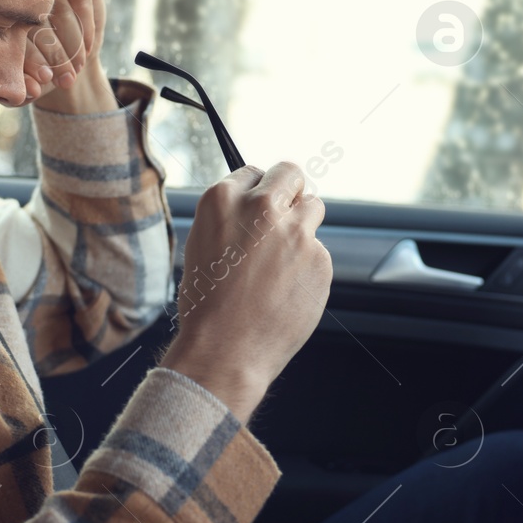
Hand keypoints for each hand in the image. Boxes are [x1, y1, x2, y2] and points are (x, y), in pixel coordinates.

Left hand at [28, 0, 115, 113]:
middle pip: (37, 18)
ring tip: (76, 69)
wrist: (66, 59)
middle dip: (55, 55)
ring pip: (61, 10)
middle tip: (65, 80)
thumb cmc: (39, 71)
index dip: (31, 59)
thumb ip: (27, 87)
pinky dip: (87, 28)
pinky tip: (88, 49)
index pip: (12, 32)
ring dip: (73, 45)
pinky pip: (82, 0)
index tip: (44, 81)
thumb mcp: (28, 84)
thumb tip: (32, 89)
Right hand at [160, 163, 331, 419]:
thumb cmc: (206, 306)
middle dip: (291, 190)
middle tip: (286, 215)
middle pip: (291, 174)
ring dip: (303, 226)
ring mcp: (295, 232)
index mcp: (222, 199)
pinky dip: (308, 268)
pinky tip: (287, 293)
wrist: (225, 350)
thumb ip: (232, 219)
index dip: (258, 191)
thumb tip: (258, 208)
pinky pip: (318, 252)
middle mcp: (261, 207)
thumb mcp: (203, 246)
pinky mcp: (320, 259)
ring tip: (282, 262)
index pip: (253, 172)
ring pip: (313, 208)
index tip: (261, 207)